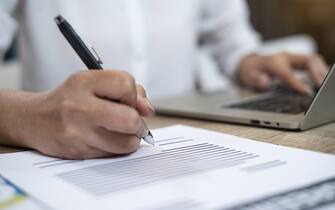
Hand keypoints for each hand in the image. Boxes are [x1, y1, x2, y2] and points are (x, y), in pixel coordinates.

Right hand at [0, 70, 154, 158]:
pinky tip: (106, 139)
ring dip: (131, 138)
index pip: (127, 85)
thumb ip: (125, 90)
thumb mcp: (93, 82)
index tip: (128, 100)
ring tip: (121, 131)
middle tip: (133, 122)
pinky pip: (113, 154)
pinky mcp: (79, 152)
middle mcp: (79, 107)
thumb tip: (148, 109)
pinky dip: (117, 148)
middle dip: (138, 123)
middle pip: (130, 119)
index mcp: (83, 83)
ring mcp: (78, 133)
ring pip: (126, 142)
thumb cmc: (68, 99)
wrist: (33, 120)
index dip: (133, 95)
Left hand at [237, 53, 328, 93]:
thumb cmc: (250, 71)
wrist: (249, 61)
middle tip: (323, 87)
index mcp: (273, 63)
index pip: (288, 73)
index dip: (298, 83)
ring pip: (313, 60)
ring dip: (321, 71)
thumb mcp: (247, 77)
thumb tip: (264, 81)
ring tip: (326, 85)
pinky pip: (313, 62)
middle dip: (317, 73)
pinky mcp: (297, 60)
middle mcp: (285, 57)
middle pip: (307, 60)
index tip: (307, 93)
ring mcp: (292, 57)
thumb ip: (255, 80)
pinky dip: (320, 70)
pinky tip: (323, 80)